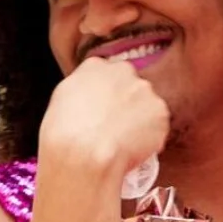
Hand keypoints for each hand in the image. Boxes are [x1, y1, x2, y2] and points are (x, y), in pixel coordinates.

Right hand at [37, 57, 168, 184]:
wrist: (83, 154)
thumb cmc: (64, 132)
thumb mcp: (61, 99)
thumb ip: (82, 89)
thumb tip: (92, 97)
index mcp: (96, 66)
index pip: (108, 74)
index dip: (108, 95)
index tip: (104, 111)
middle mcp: (123, 71)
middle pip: (130, 86)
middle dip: (127, 103)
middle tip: (116, 127)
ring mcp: (145, 91)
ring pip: (147, 105)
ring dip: (141, 120)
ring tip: (124, 142)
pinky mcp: (161, 114)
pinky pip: (157, 126)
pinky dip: (150, 138)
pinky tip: (133, 150)